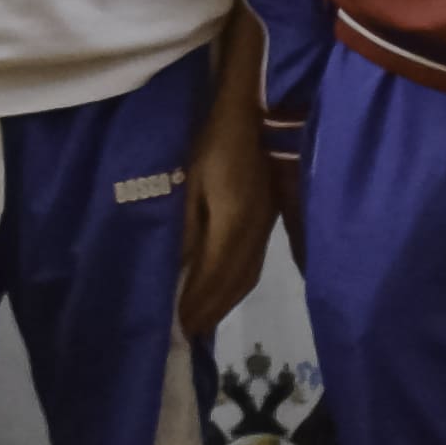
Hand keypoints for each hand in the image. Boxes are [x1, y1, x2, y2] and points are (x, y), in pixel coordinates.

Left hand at [180, 107, 274, 335]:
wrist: (257, 110)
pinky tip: (224, 289)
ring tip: (203, 319)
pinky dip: (236, 284)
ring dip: (225, 302)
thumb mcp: (190, 180)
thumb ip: (186, 226)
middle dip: (210, 311)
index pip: (213, 276)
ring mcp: (265, 226)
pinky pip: (254, 263)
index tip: (177, 328)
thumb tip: (180, 268)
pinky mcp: (268, 218)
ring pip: (247, 277)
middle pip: (235, 284)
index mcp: (233, 223)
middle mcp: (254, 232)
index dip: (196, 305)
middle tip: (187, 334)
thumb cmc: (213, 141)